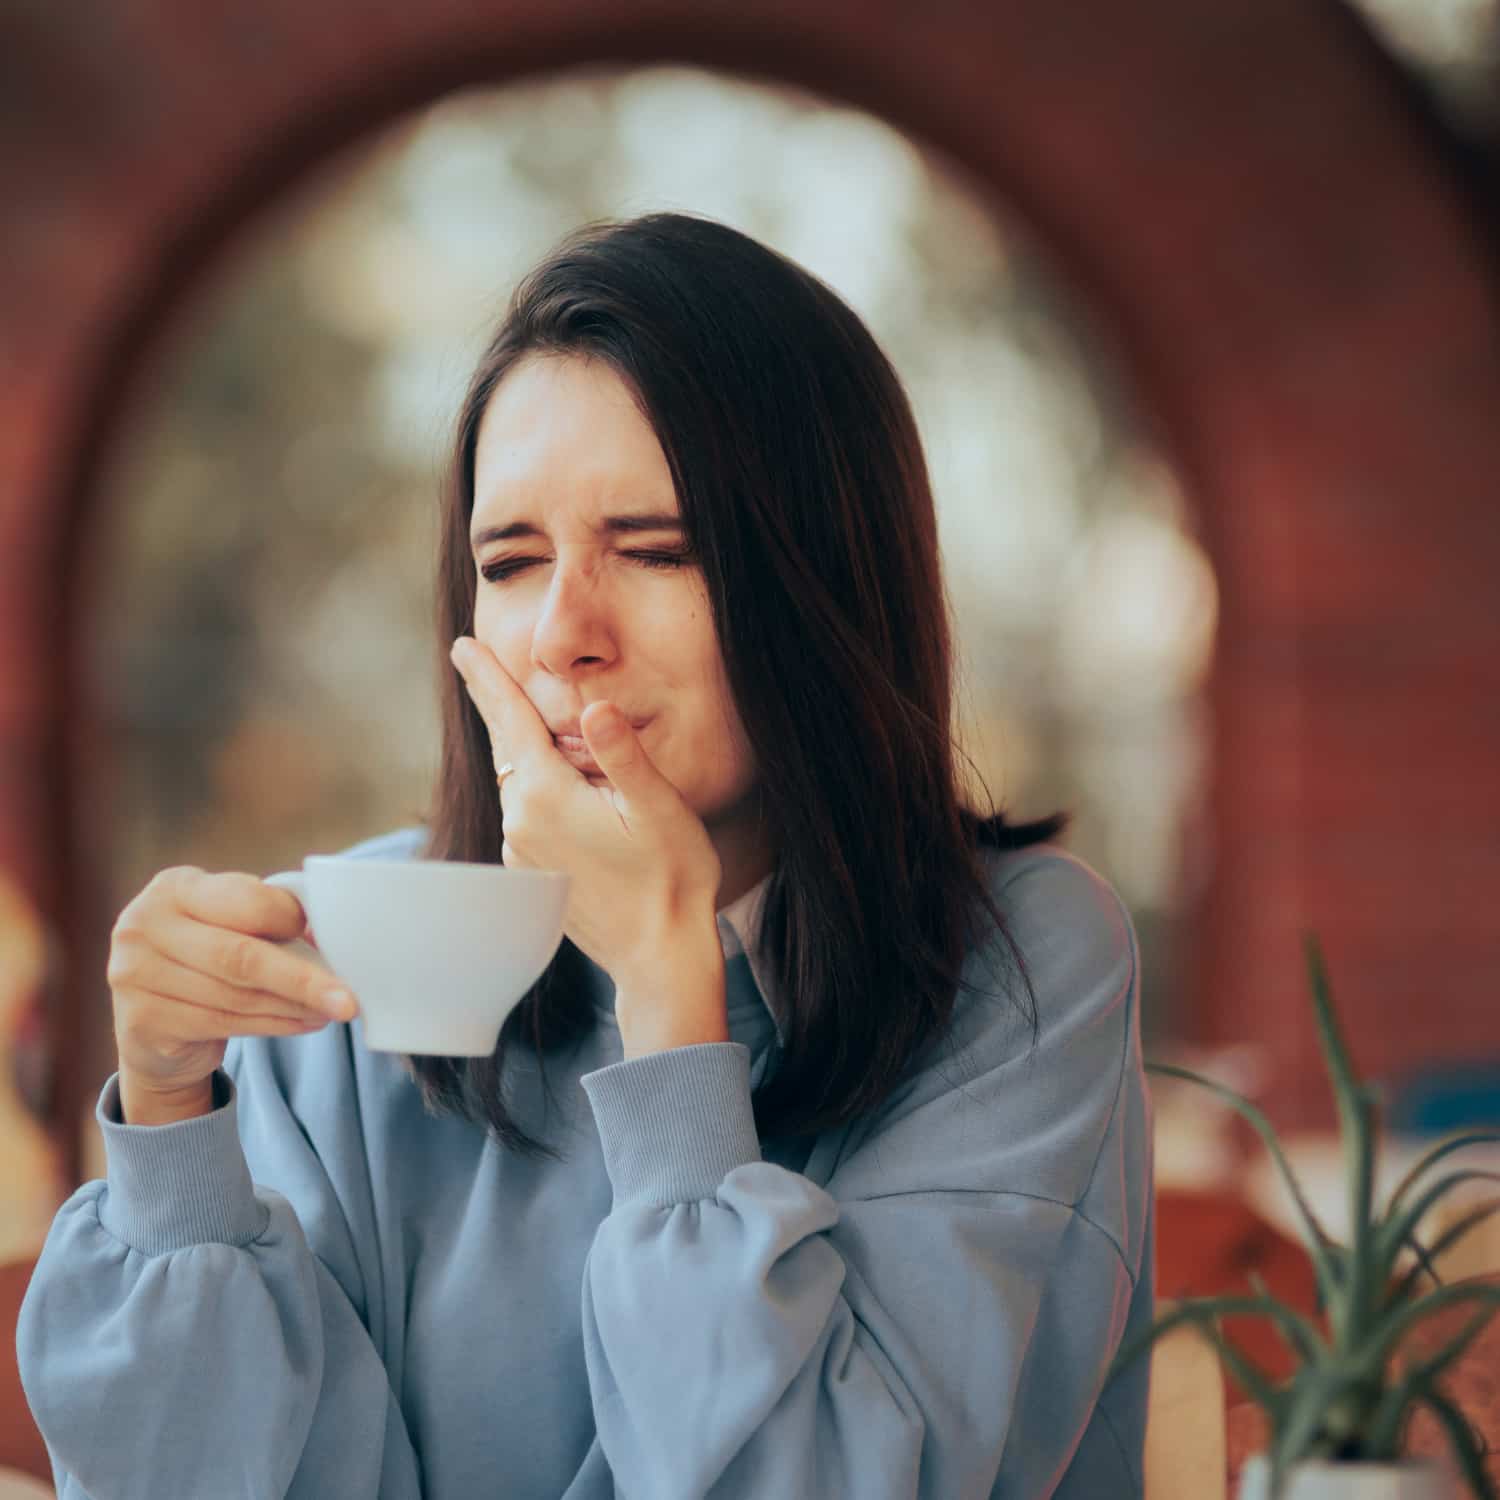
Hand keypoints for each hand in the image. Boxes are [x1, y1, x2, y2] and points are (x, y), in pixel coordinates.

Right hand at [109, 867, 357, 1100]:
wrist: (154, 1025)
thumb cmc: (207, 959)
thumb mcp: (228, 925)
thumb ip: (266, 919)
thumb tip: (331, 932)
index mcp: (175, 887)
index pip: (245, 900)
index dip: (290, 920)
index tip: (328, 940)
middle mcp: (144, 925)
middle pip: (240, 955)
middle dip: (302, 980)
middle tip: (348, 999)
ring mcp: (133, 973)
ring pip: (235, 995)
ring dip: (294, 1006)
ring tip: (332, 1010)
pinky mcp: (139, 1019)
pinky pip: (222, 1023)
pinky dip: (273, 1025)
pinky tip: (304, 1023)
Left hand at [449, 637, 724, 1002]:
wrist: (661, 956)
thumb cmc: (671, 878)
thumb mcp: (658, 807)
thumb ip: (623, 753)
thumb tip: (595, 707)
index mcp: (547, 796)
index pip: (511, 720)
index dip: (488, 678)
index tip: (462, 646)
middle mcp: (521, 823)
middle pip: (509, 747)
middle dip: (498, 705)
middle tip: (471, 660)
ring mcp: (522, 853)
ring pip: (520, 783)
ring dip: (530, 754)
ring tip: (544, 729)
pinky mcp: (532, 874)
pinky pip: (527, 814)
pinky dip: (539, 790)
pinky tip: (566, 791)